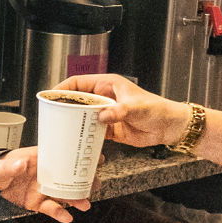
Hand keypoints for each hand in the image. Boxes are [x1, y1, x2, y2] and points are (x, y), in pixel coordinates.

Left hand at [0, 146, 91, 222]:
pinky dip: (59, 213)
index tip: (98, 159)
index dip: (80, 157)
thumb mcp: (1, 167)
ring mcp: (42, 189)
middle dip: (84, 181)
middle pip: (69, 177)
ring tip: (85, 204)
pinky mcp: (37, 203)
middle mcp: (45, 175)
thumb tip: (20, 164)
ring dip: (76, 199)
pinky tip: (67, 218)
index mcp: (39, 160)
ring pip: (64, 194)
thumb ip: (10, 167)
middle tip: (95, 184)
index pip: (63, 157)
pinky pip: (51, 208)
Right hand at [55, 73, 186, 147]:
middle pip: (76, 100)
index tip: (51, 96)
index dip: (63, 88)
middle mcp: (103, 98)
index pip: (79, 83)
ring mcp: (105, 113)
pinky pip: (90, 131)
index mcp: (108, 85)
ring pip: (81, 116)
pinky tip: (75, 139)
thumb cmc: (158, 109)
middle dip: (63, 106)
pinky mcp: (107, 128)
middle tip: (51, 114)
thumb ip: (118, 111)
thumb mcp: (136, 108)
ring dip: (72, 122)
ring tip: (59, 128)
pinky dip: (82, 135)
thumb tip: (100, 116)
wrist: (170, 127)